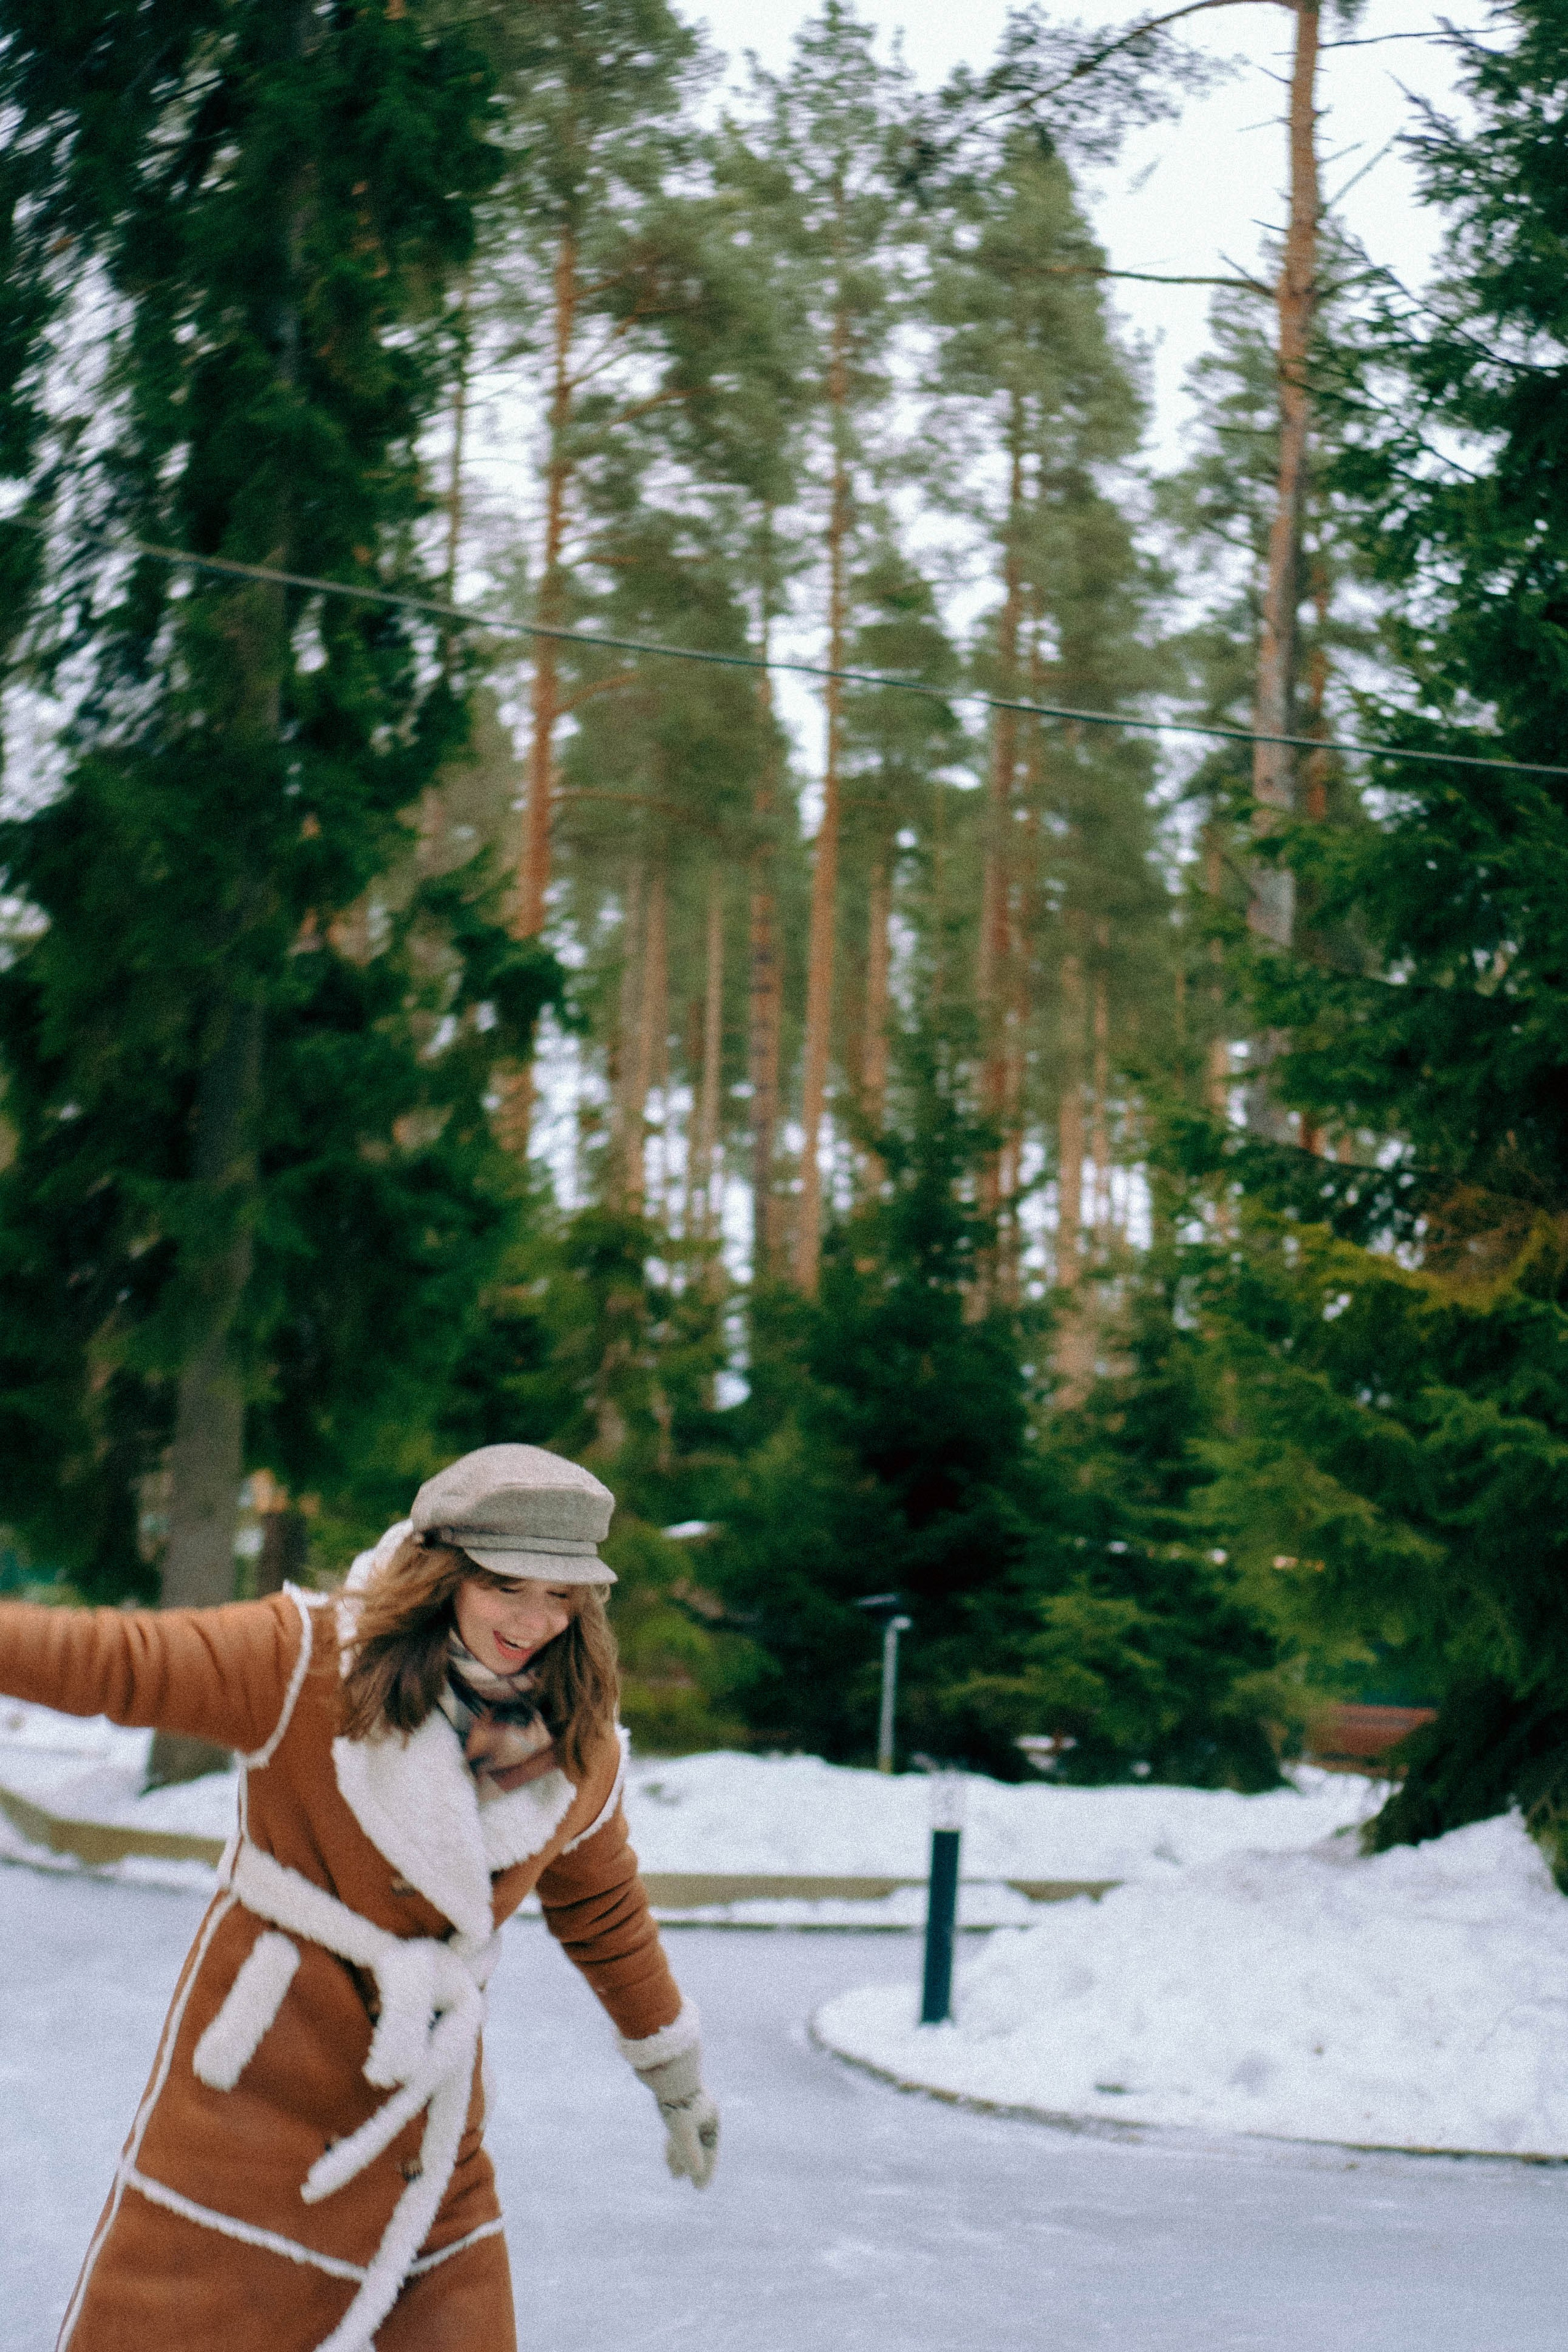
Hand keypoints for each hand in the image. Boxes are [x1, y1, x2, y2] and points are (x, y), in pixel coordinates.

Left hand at [634, 2045, 719, 2189]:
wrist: (666, 2064)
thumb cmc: (676, 2098)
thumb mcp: (682, 2129)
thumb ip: (690, 2152)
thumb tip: (697, 2174)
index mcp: (710, 2118)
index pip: (709, 2151)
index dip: (705, 2171)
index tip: (699, 2188)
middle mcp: (702, 2113)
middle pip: (698, 2145)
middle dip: (690, 2164)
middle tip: (681, 2180)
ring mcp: (689, 2107)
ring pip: (686, 2137)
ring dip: (679, 2155)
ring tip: (671, 2171)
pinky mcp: (675, 2102)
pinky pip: (677, 2128)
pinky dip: (673, 2141)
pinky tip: (667, 2147)